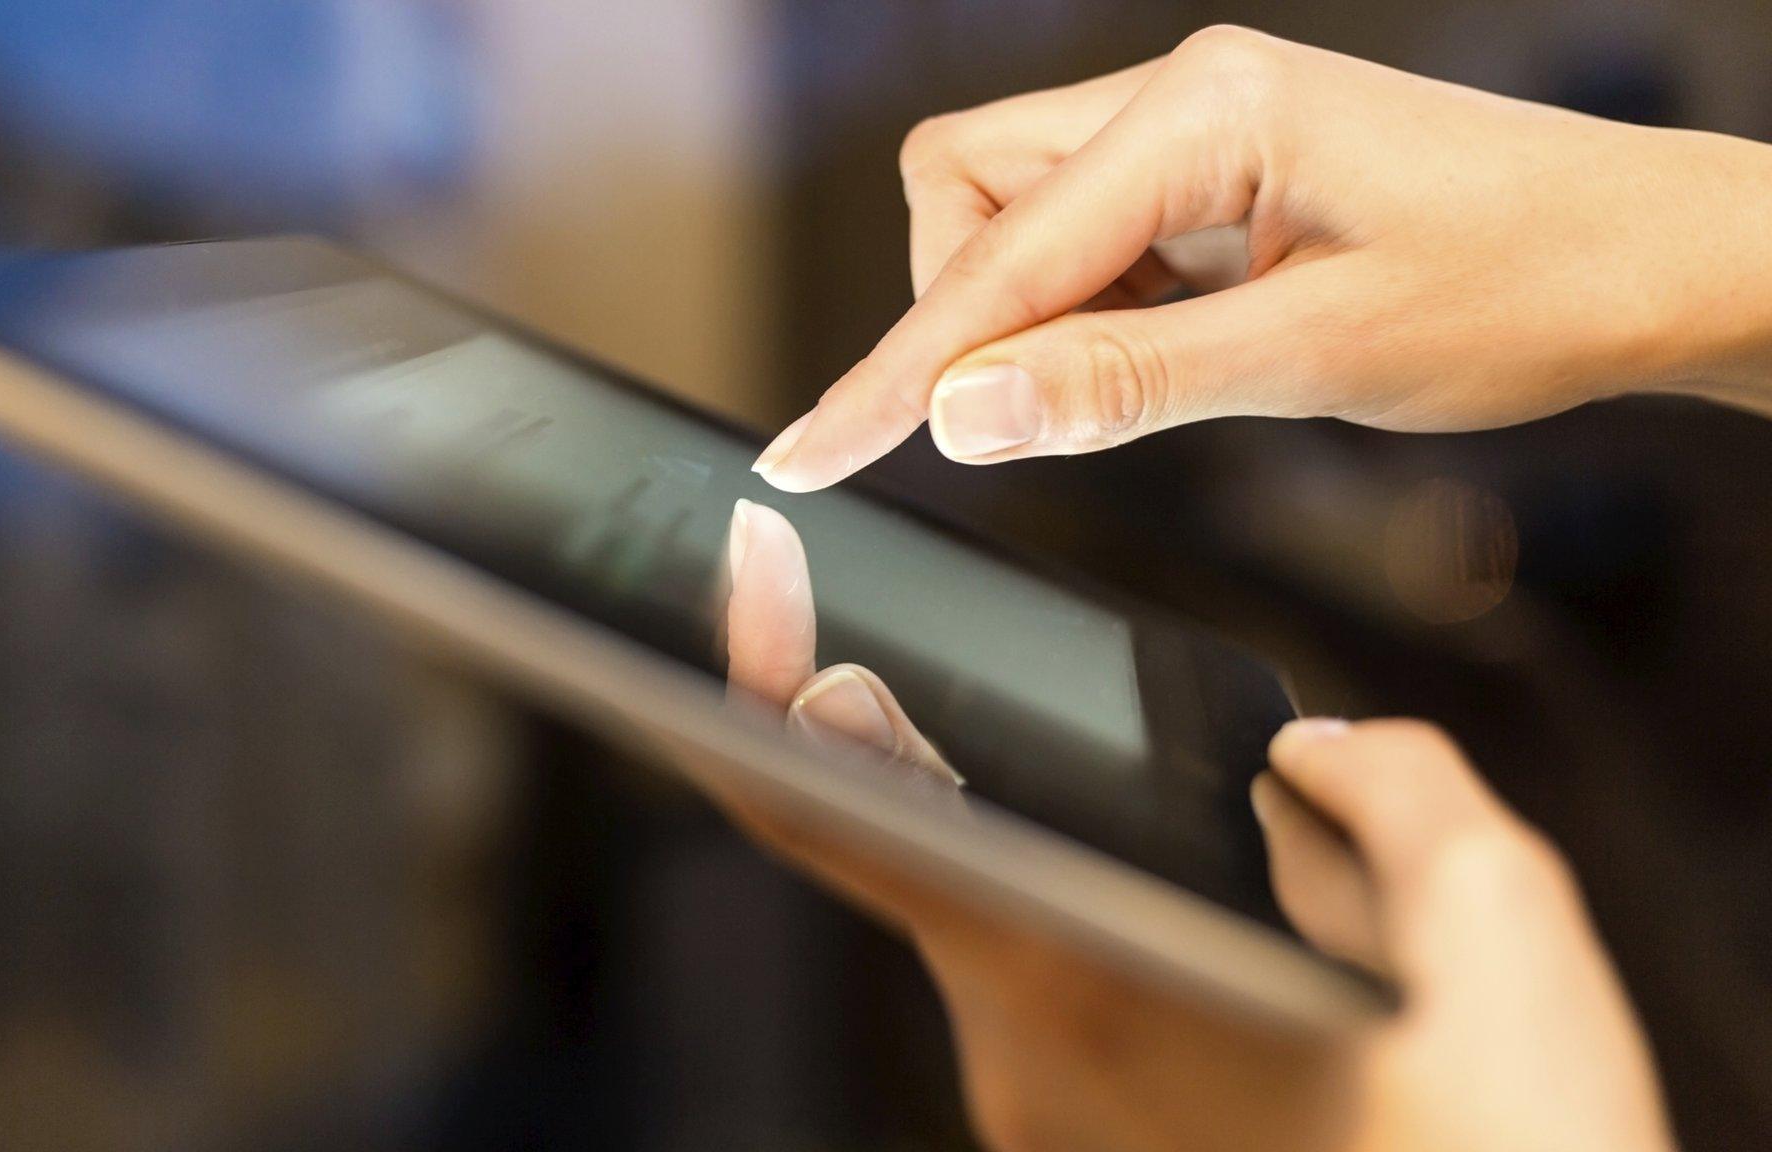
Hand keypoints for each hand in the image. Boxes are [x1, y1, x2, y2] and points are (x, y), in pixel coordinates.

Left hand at [715, 499, 1674, 1151]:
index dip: (766, 703)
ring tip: (1226, 862)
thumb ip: (1389, 791)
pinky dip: (1120, 952)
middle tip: (1072, 704)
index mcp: (1073, 977)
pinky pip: (1074, 1013)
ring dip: (1088, 874)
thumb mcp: (1498, 930)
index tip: (749, 608)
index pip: (843, 820)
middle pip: (948, 863)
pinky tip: (1231, 954)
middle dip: (1003, 773)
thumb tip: (1307, 758)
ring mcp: (1048, 1129)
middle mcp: (1024, 1064)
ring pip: (1024, 941)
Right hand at [751, 26, 1771, 491]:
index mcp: (1204, 111)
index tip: (812, 448)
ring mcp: (1196, 130)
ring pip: (1017, 216)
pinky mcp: (1213, 174)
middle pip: (967, 191)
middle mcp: (1183, 97)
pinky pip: (1087, 241)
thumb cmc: (1525, 284)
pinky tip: (1166, 356)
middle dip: (961, 313)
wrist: (1652, 255)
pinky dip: (1087, 316)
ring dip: (1031, 320)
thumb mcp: (1317, 355)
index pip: (995, 254)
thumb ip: (1125, 383)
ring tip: (1141, 385)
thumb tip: (963, 412)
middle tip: (1020, 418)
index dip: (896, 369)